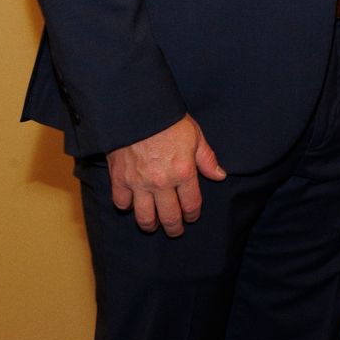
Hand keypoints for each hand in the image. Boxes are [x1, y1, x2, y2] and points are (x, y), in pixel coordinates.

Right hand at [105, 113, 225, 235]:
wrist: (137, 109)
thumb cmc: (168, 119)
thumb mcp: (195, 135)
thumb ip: (207, 159)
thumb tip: (220, 176)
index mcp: (184, 172)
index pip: (191, 205)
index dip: (193, 215)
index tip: (192, 217)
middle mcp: (162, 183)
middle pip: (169, 217)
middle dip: (174, 228)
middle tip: (175, 230)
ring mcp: (139, 183)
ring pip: (144, 217)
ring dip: (150, 225)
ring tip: (153, 225)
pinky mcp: (119, 179)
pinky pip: (122, 203)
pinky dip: (126, 206)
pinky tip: (131, 204)